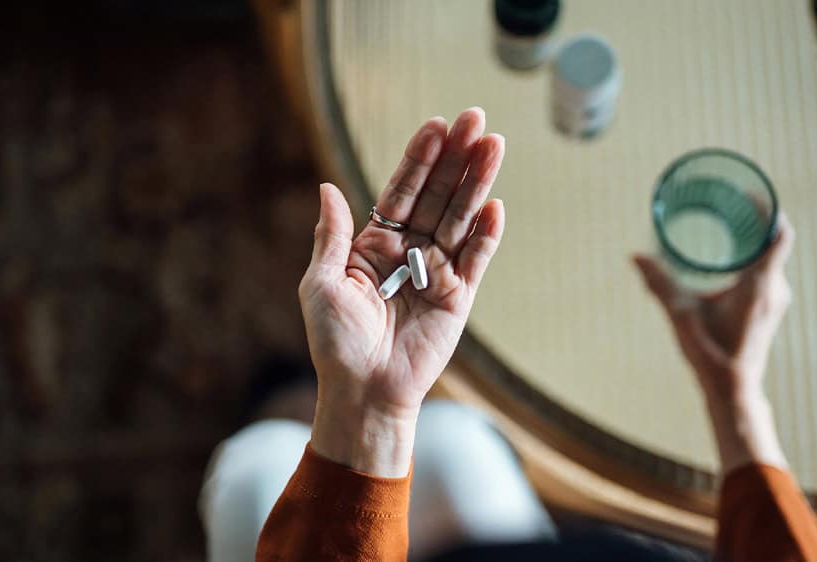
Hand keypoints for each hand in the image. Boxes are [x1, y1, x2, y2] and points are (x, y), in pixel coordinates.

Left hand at [299, 108, 504, 476]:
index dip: (419, 158)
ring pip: (460, 218)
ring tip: (494, 145)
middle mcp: (408, 252)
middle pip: (437, 195)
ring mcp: (436, 272)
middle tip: (477, 119)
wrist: (363, 391)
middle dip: (456, 158)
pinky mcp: (458, 297)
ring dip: (477, 183)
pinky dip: (486, 234)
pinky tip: (495, 205)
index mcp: (374, 244)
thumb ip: (333, 236)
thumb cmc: (335, 342)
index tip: (436, 125)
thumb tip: (329, 187)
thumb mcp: (320, 284)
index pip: (401, 191)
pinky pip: (475, 260)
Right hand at [634, 214, 794, 471]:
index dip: (769, 209)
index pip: (779, 234)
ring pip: (771, 257)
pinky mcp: (768, 310)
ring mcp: (775, 300)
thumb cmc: (710, 353)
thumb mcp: (681, 314)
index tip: (749, 194)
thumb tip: (635, 256)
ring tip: (729, 223)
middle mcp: (775, 289)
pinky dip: (753, 257)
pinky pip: (768, 271)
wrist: (733, 389)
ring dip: (754, 238)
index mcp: (760, 284)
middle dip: (755, 219)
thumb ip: (659, 283)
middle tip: (731, 202)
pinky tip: (732, 256)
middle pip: (774, 241)